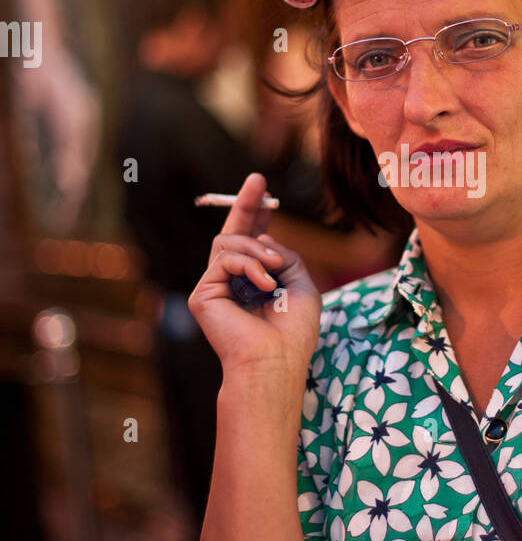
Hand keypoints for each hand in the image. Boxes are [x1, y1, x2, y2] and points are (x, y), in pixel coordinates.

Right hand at [187, 172, 321, 369]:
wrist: (275, 360)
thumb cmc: (293, 332)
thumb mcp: (301, 283)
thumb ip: (286, 255)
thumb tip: (264, 239)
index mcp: (255, 283)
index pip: (252, 243)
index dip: (256, 216)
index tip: (265, 193)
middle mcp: (231, 284)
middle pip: (232, 234)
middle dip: (245, 205)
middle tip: (258, 180)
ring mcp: (214, 288)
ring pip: (228, 242)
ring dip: (257, 249)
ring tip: (275, 268)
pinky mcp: (202, 294)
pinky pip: (224, 258)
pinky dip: (249, 266)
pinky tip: (264, 284)